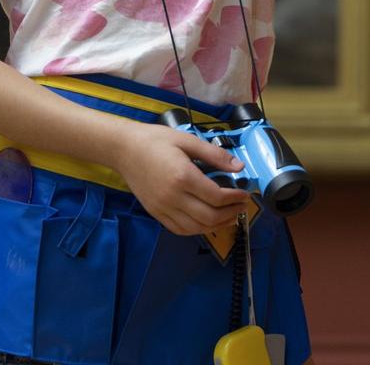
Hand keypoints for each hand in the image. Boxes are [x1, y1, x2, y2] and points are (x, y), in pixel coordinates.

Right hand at [110, 122, 252, 235]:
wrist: (124, 149)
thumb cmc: (155, 141)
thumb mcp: (187, 140)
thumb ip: (214, 155)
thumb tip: (238, 167)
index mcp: (182, 176)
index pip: (216, 196)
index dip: (235, 198)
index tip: (245, 194)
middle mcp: (173, 196)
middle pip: (209, 216)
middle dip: (231, 214)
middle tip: (242, 206)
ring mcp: (163, 208)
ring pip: (196, 228)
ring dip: (217, 225)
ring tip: (230, 217)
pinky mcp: (156, 213)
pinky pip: (180, 229)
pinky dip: (197, 230)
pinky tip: (207, 223)